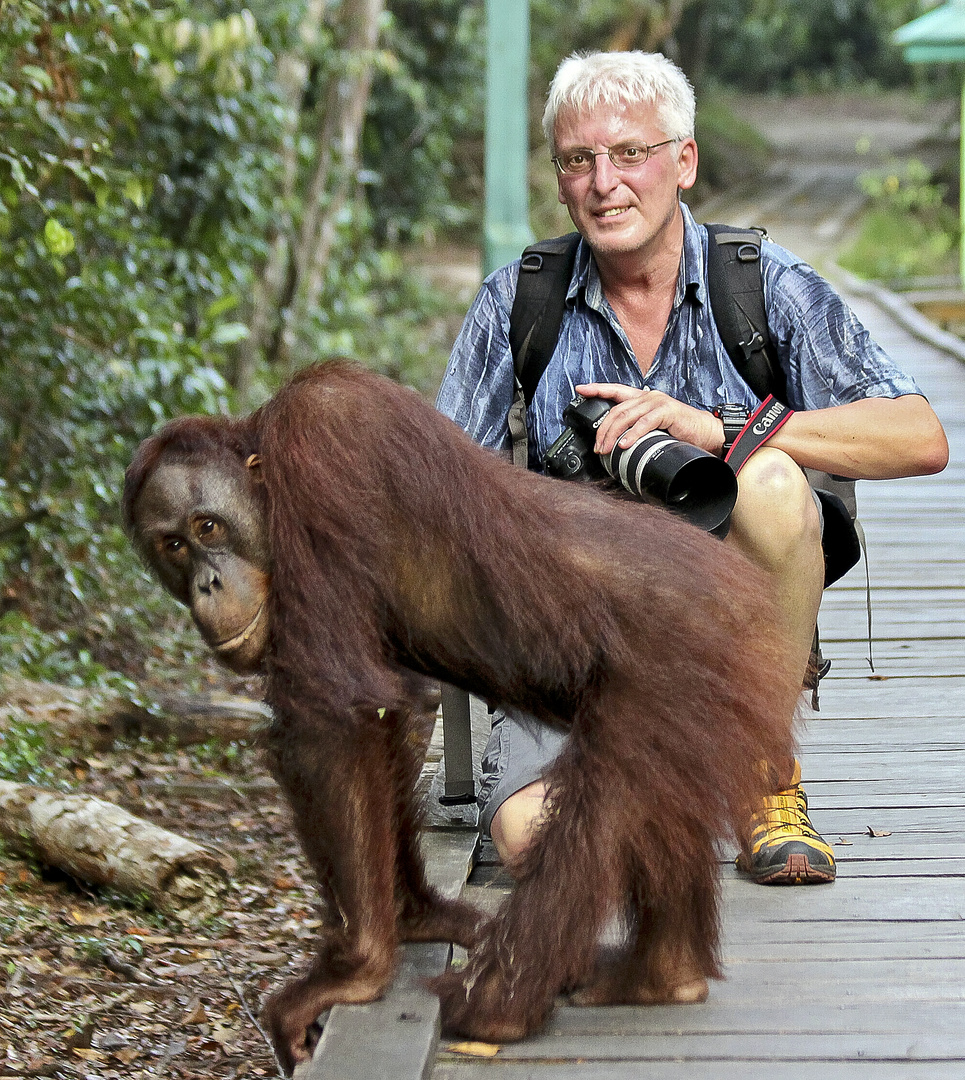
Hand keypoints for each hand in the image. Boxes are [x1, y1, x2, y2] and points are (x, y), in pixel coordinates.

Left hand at [575, 383, 724, 456]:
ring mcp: (657, 402)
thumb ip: (636, 429)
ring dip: (613, 434)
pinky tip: (624, 445)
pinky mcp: (667, 411)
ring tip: (606, 449)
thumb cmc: (679, 432)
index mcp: (642, 399)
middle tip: (597, 446)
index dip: (597, 389)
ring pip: (626, 416)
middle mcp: (648, 397)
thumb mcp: (652, 429)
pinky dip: (633, 435)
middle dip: (603, 429)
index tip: (580, 389)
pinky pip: (645, 423)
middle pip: (616, 410)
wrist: (705, 433)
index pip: (615, 390)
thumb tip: (616, 443)